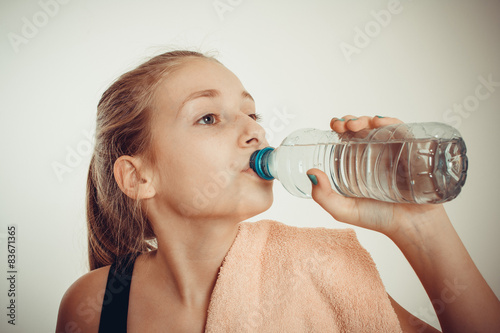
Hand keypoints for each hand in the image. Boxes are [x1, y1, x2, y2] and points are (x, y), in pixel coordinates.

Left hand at [307, 115, 445, 235]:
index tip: (333, 125)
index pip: (346, 137)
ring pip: (379, 126)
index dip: (339, 126)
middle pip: (361, 128)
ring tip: (356, 124)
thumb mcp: (343, 210)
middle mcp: (375, 154)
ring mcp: (393, 151)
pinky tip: (378, 122)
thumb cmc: (378, 219)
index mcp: (357, 162)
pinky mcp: (411, 151)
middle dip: (350, 120)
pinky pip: (401, 130)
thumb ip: (323, 196)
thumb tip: (310, 173)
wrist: (411, 227)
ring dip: (366, 119)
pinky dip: (390, 122)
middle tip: (342, 125)